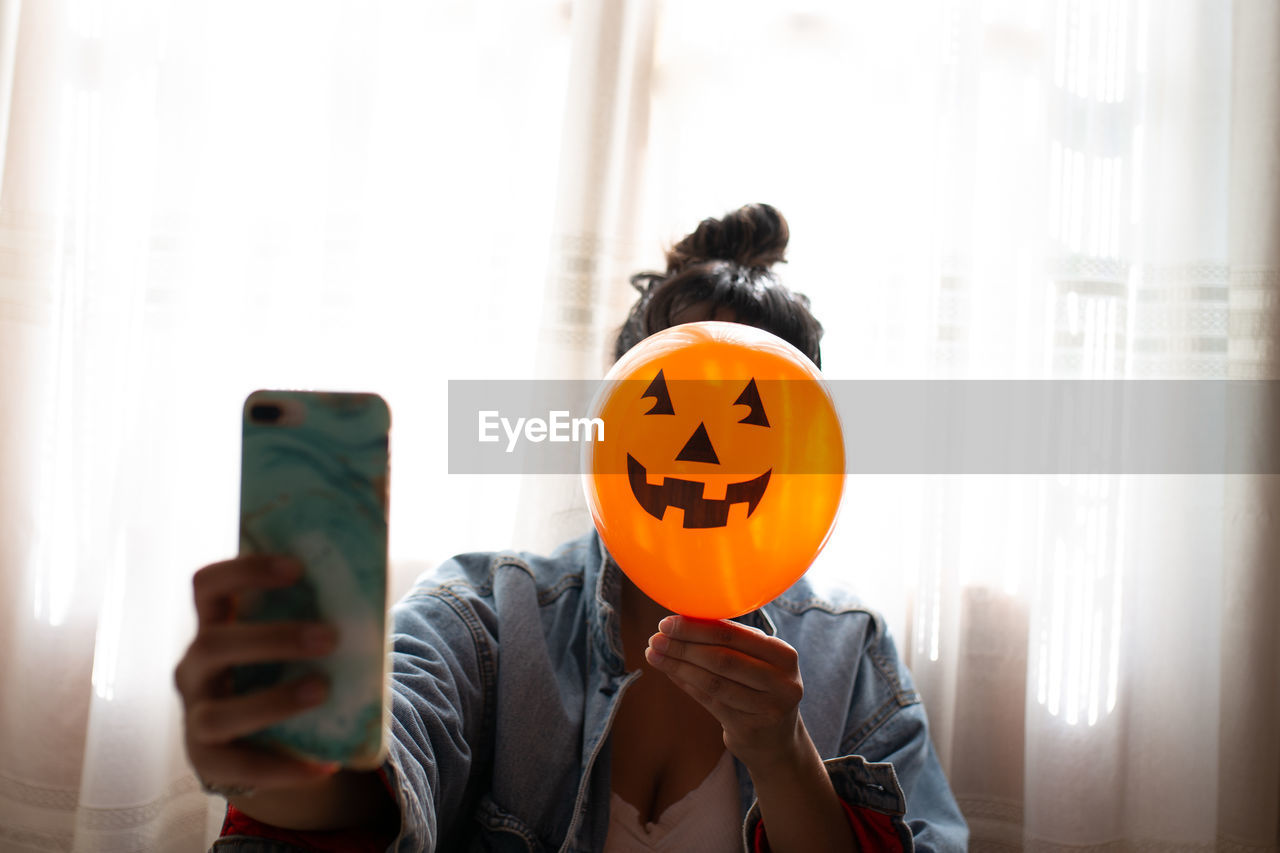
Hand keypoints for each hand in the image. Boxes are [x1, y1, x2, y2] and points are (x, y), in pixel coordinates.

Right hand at [173, 555, 341, 794]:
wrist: (266, 742)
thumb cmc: (285, 672)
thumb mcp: (290, 643)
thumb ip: (311, 619)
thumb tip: (368, 597)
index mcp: (214, 625)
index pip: (208, 585)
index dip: (245, 571)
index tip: (297, 567)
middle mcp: (194, 668)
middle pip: (212, 644)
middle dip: (271, 639)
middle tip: (329, 637)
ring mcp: (196, 717)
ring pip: (218, 714)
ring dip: (273, 702)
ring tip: (322, 692)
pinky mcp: (209, 763)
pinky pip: (241, 768)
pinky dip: (285, 768)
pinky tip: (325, 765)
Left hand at [644, 615, 805, 773]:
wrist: (777, 740)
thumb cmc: (761, 688)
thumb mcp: (759, 661)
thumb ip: (731, 641)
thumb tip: (681, 623)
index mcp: (784, 654)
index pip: (734, 635)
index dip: (697, 628)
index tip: (668, 623)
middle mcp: (781, 681)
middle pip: (722, 659)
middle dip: (683, 647)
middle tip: (655, 639)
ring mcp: (767, 708)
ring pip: (713, 682)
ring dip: (678, 666)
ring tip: (654, 654)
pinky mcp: (749, 728)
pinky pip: (709, 701)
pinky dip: (686, 684)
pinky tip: (670, 672)